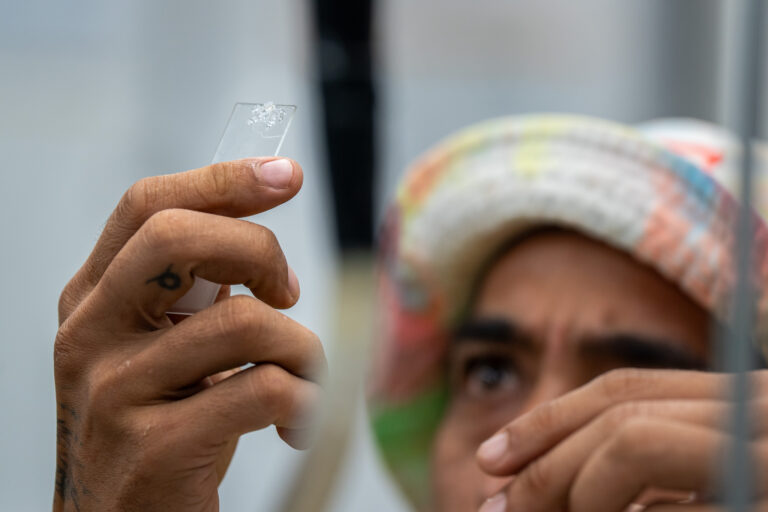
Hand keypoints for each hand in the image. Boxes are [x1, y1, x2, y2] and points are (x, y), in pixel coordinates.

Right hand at [53, 158, 325, 511]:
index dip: (224, 180)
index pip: (149, 206)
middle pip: (178, 238)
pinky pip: (263, 391)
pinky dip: (305, 403)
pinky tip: (299, 423)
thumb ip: (189, 289)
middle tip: (287, 290)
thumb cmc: (158, 424)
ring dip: (300, 347)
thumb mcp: (160, 346)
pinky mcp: (154, 447)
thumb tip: (253, 223)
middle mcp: (91, 334)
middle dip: (258, 249)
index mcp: (93, 299)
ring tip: (305, 377)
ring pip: (242, 322)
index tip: (285, 175)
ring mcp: (116, 391)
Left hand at [476, 368, 767, 510]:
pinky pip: (650, 472)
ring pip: (629, 441)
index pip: (626, 392)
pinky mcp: (756, 483)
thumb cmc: (738, 495)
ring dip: (569, 484)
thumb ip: (643, 487)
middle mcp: (761, 411)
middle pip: (619, 414)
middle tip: (494, 506)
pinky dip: (609, 499)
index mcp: (744, 408)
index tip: (492, 460)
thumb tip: (520, 490)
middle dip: (545, 461)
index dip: (549, 422)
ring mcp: (761, 450)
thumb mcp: (699, 490)